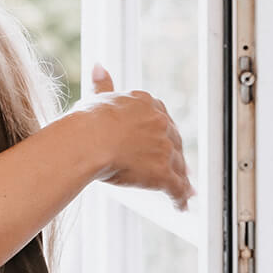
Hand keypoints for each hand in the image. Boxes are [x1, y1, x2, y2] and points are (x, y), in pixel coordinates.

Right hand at [71, 63, 194, 208]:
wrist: (90, 140)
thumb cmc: (89, 120)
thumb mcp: (96, 97)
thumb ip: (102, 83)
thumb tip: (98, 66)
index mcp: (147, 104)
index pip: (160, 119)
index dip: (160, 133)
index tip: (158, 140)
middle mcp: (161, 124)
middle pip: (173, 143)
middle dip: (173, 156)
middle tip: (174, 167)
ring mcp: (165, 149)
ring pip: (178, 166)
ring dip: (181, 179)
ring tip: (184, 191)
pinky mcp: (163, 174)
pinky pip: (176, 189)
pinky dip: (179, 199)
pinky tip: (180, 206)